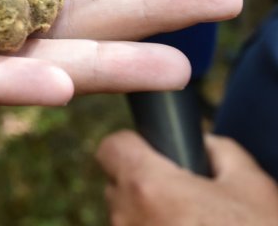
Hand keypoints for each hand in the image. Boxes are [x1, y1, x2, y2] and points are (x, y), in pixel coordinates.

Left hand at [96, 130, 277, 224]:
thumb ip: (221, 152)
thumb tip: (203, 145)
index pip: (111, 148)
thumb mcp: (253, 187)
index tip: (154, 154)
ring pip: (126, 221)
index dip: (133, 146)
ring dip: (150, 220)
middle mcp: (126, 218)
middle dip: (145, 187)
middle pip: (119, 187)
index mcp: (147, 186)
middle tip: (186, 199)